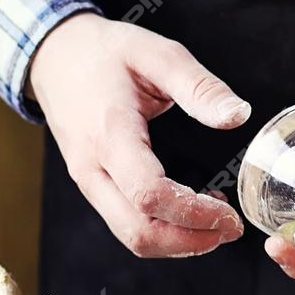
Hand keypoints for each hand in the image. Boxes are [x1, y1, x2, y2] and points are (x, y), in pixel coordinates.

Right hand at [28, 12, 250, 256]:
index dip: (193, 214)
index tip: (229, 214)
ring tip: (217, 225)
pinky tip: (190, 213)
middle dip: (190, 241)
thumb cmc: (106, 53)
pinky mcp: (93, 186)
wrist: (55, 57)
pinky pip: (125, 224)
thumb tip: (239, 115)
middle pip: (138, 231)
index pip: (148, 194)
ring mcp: (88, 181)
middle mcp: (92, 167)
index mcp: (110, 134)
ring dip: (177, 242)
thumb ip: (199, 86)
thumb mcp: (157, 54)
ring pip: (130, 235)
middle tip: (231, 229)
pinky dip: (161, 230)